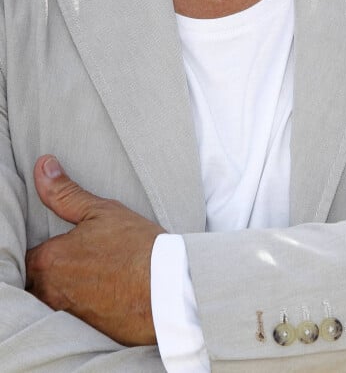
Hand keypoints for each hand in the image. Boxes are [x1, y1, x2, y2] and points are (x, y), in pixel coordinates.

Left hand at [25, 155, 164, 345]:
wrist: (168, 288)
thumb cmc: (136, 247)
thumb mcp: (101, 210)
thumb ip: (64, 193)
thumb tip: (43, 167)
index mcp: (50, 261)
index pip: (26, 259)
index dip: (41, 251)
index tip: (59, 245)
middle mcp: (51, 293)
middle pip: (35, 284)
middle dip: (49, 273)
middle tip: (77, 259)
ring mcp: (68, 316)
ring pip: (52, 302)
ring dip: (65, 291)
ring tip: (90, 276)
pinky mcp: (87, 331)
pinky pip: (73, 319)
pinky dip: (83, 307)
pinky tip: (102, 294)